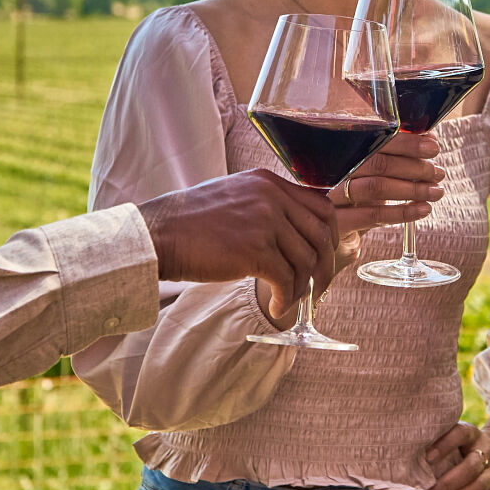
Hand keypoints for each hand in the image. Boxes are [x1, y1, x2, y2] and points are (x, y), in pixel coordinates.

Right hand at [137, 171, 332, 315]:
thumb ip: (265, 205)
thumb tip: (293, 232)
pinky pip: (286, 280)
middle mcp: (271, 197)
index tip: (325, 256)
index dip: (330, 235)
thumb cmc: (190, 222)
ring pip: (306, 260)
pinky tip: (277, 307)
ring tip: (290, 301)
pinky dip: (286, 299)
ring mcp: (264, 222)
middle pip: (321, 234)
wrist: (158, 234)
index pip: (321, 205)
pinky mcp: (254, 250)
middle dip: (325, 266)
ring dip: (303, 287)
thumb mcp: (234, 197)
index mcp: (269, 183)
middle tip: (318, 288)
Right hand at [332, 130, 443, 239]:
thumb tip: (429, 139)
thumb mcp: (371, 174)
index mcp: (341, 151)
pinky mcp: (337, 221)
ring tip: (436, 192)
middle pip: (377, 163)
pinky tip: (422, 209)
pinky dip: (402, 212)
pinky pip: (373, 215)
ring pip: (376, 187)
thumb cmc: (356, 196)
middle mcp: (333, 169)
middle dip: (414, 166)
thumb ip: (396, 155)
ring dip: (412, 189)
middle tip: (437, 173)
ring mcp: (331, 195)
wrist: (332, 232)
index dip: (407, 142)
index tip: (433, 147)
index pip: (375, 140)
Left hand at [418, 394, 489, 489]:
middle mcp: (488, 451)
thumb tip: (406, 456)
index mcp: (473, 435)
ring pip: (478, 487)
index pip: (461, 434)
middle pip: (470, 467)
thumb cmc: (467, 448)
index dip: (445, 444)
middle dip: (445, 485)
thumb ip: (439, 443)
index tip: (426, 458)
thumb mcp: (457, 438)